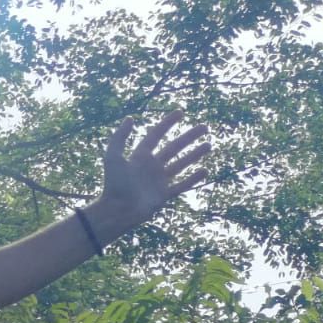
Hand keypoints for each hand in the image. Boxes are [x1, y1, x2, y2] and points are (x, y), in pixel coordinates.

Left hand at [94, 112, 211, 235]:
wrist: (117, 210)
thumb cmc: (114, 184)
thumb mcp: (113, 158)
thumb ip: (119, 138)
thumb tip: (130, 118)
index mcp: (140, 156)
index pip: (156, 135)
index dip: (167, 123)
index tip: (181, 112)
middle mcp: (151, 167)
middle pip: (174, 148)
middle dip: (189, 137)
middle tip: (205, 127)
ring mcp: (159, 181)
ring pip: (181, 164)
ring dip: (195, 154)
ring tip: (209, 145)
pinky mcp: (164, 195)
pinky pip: (182, 185)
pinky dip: (193, 178)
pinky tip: (205, 170)